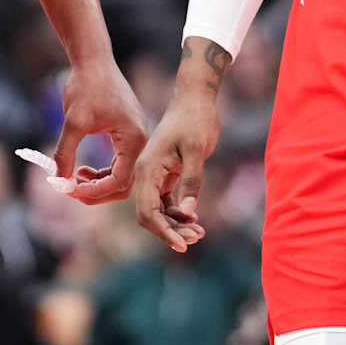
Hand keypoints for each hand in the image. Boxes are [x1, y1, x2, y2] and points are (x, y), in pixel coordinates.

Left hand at [51, 56, 147, 203]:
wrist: (93, 60)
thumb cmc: (87, 86)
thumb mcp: (73, 123)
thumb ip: (65, 154)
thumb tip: (58, 181)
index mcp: (133, 139)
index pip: (119, 181)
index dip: (94, 192)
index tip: (70, 190)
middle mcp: (140, 140)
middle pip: (124, 183)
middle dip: (97, 192)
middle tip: (70, 190)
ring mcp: (135, 136)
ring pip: (121, 175)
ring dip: (98, 183)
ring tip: (73, 178)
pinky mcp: (127, 133)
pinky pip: (119, 162)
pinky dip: (102, 171)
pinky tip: (81, 168)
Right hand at [133, 37, 227, 250]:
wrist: (195, 99)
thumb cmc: (195, 120)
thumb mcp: (196, 150)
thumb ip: (191, 181)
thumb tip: (188, 213)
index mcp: (147, 169)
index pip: (148, 212)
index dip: (163, 232)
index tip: (182, 245)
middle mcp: (146, 174)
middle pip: (151, 215)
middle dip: (171, 231)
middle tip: (197, 238)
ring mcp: (154, 174)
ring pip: (159, 210)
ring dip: (176, 225)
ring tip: (199, 233)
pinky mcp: (165, 174)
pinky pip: (166, 201)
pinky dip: (178, 213)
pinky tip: (195, 220)